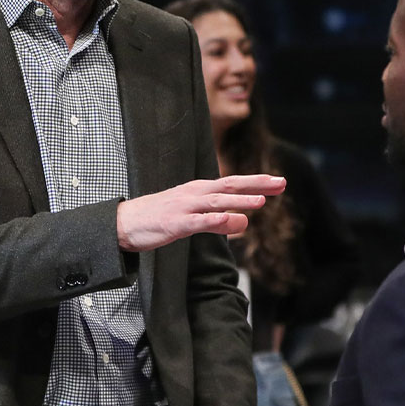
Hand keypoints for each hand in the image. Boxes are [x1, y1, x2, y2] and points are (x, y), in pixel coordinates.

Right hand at [116, 175, 285, 251]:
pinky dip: (216, 221)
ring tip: (260, 201)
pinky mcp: (174, 224)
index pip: (232, 183)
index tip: (279, 182)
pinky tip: (231, 221)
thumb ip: (218, 219)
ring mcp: (184, 208)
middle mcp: (193, 194)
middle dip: (256, 184)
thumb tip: (243, 223)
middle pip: (229, 185)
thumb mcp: (191, 215)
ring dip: (239, 200)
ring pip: (216, 202)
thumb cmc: (158, 217)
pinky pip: (198, 222)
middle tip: (281, 183)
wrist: (123, 223)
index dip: (256, 182)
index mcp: (198, 190)